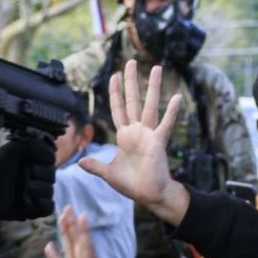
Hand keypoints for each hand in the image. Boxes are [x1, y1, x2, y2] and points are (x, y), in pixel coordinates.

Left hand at [0, 134, 55, 227]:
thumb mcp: (12, 150)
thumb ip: (34, 145)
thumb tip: (52, 156)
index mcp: (30, 161)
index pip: (50, 160)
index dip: (44, 160)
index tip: (30, 161)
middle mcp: (33, 176)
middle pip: (52, 176)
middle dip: (41, 175)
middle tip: (24, 176)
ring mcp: (32, 193)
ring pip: (50, 191)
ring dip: (39, 190)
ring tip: (24, 191)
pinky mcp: (30, 209)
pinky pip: (48, 208)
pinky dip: (44, 204)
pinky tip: (33, 202)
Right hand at [44, 206, 128, 257]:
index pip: (86, 248)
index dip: (84, 233)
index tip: (83, 216)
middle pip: (76, 243)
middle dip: (72, 226)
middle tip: (68, 207)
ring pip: (68, 249)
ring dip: (64, 234)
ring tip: (61, 218)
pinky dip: (54, 257)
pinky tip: (48, 246)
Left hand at [79, 60, 189, 225]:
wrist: (148, 195)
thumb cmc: (132, 184)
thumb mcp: (108, 173)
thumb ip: (95, 166)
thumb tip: (80, 161)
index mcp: (125, 136)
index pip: (118, 109)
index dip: (115, 94)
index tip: (113, 77)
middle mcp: (137, 131)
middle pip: (133, 100)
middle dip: (131, 82)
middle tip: (131, 62)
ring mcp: (149, 135)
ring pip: (150, 106)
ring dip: (153, 87)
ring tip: (156, 67)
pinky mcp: (158, 143)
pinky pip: (165, 125)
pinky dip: (172, 112)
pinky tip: (177, 98)